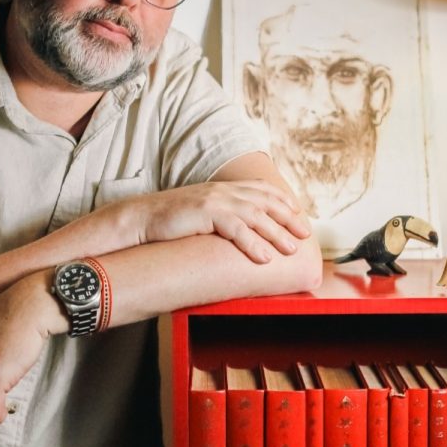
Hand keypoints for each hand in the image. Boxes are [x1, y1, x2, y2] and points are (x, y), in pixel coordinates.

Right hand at [121, 180, 310, 263]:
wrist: (141, 218)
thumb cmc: (170, 221)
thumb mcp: (201, 211)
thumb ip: (220, 214)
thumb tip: (237, 229)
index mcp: (222, 188)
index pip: (260, 190)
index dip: (281, 200)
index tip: (297, 213)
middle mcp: (222, 191)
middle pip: (264, 202)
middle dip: (288, 217)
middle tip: (305, 233)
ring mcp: (214, 200)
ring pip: (255, 216)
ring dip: (276, 233)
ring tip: (291, 249)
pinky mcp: (205, 213)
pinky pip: (236, 229)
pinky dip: (253, 244)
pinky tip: (265, 258)